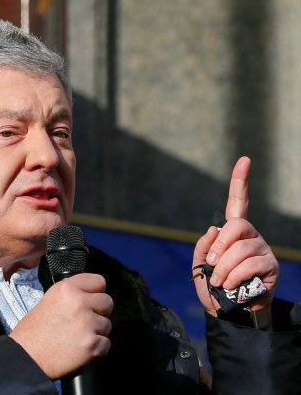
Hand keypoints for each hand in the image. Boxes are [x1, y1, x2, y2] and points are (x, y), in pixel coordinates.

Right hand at [9, 273, 112, 378]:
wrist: (26, 357)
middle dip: (99, 312)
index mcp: (67, 288)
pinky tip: (81, 348)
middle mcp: (79, 303)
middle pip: (108, 302)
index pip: (99, 281)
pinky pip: (106, 344)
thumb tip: (90, 295)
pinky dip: (97, 348)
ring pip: (107, 324)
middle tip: (85, 320)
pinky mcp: (92, 345)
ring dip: (97, 331)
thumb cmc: (34, 331)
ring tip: (78, 336)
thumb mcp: (50, 299)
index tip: (91, 299)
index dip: (96, 292)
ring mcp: (87, 324)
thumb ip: (72, 293)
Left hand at [192, 156, 278, 311]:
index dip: (240, 181)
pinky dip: (233, 276)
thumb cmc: (213, 286)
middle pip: (237, 225)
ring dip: (224, 268)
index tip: (244, 160)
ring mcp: (262, 250)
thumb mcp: (200, 265)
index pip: (237, 202)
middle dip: (220, 245)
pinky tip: (230, 285)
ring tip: (220, 281)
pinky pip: (249, 265)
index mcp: (232, 232)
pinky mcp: (271, 267)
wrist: (228, 311)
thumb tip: (214, 229)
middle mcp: (250, 236)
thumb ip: (203, 246)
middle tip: (212, 264)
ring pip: (240, 249)